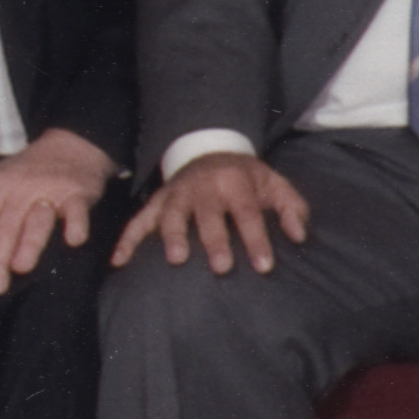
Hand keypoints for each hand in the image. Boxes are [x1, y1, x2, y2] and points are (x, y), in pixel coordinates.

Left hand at [0, 131, 115, 295]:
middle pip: (5, 226)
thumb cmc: (31, 171)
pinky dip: (76, 224)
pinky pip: (77, 209)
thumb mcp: (0, 184)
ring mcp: (50, 187)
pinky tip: (74, 241)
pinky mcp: (78, 191)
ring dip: (28, 244)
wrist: (72, 143)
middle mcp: (20, 185)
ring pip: (37, 220)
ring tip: (20, 269)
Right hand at [124, 150, 313, 273]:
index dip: (257, 240)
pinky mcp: (157, 202)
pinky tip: (119, 262)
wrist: (209, 151)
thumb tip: (300, 237)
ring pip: (172, 216)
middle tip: (221, 267)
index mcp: (235, 183)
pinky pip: (137, 221)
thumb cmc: (247, 178)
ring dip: (173, 237)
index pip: (248, 213)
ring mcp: (177, 195)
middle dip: (215, 241)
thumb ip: (291, 209)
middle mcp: (204, 188)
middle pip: (209, 216)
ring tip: (177, 260)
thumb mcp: (275, 184)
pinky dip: (126, 240)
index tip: (264, 266)